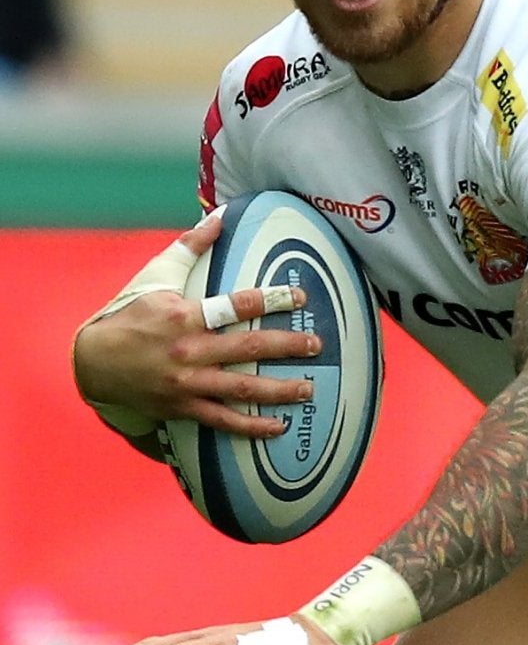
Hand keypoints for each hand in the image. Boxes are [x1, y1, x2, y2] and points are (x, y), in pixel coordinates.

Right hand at [72, 214, 321, 438]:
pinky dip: (252, 426)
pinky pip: (223, 419)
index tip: (300, 296)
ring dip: (279, 390)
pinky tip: (279, 426)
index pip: (237, 305)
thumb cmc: (130, 314)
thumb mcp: (157, 275)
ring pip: (241, 388)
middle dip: (287, 346)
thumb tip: (219, 217)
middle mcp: (189, 351)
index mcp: (185, 316)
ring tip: (309, 388)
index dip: (272, 299)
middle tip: (316, 345)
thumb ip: (191, 246)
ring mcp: (187, 382)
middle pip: (248, 348)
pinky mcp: (183, 407)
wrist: (93, 363)